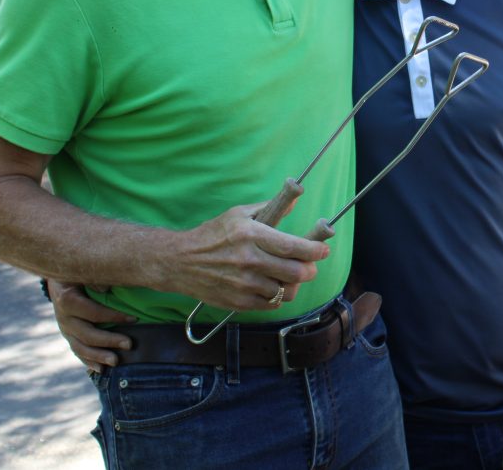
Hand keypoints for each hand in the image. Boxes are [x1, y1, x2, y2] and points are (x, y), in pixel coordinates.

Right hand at [47, 280, 134, 372]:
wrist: (60, 278)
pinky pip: (77, 351)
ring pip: (80, 347)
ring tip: (116, 362)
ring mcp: (65, 329)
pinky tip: (100, 370)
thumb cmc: (80, 271)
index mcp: (67, 300)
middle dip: (109, 341)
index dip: (113, 316)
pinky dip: (88, 361)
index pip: (93, 312)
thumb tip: (105, 289)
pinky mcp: (68, 335)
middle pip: (87, 334)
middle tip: (129, 345)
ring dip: (98, 356)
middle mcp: (63, 318)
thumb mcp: (84, 270)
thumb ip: (94, 278)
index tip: (134, 319)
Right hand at [156, 201, 331, 312]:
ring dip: (294, 285)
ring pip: (286, 292)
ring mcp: (244, 284)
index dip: (315, 250)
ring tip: (290, 276)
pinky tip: (273, 286)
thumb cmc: (211, 235)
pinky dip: (277, 296)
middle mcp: (249, 261)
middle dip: (309, 269)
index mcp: (251, 236)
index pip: (293, 247)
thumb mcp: (238, 214)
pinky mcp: (238, 302)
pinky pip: (271, 304)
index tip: (324, 250)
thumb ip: (270, 207)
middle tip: (309, 265)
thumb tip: (296, 199)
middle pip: (296, 272)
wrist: (179, 262)